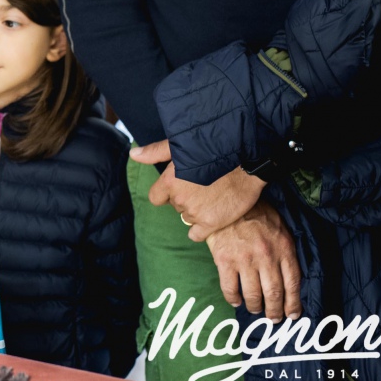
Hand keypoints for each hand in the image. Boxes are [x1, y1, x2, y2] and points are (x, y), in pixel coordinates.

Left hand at [132, 140, 264, 240]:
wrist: (247, 159)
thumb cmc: (213, 148)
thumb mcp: (179, 146)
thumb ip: (154, 152)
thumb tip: (133, 154)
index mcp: (169, 182)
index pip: (156, 197)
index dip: (167, 193)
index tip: (181, 186)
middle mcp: (179, 199)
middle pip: (175, 205)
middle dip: (185, 198)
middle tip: (202, 186)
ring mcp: (196, 212)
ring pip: (187, 217)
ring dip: (196, 210)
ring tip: (212, 195)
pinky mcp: (212, 223)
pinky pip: (196, 234)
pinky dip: (201, 229)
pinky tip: (212, 215)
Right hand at [205, 199, 301, 320]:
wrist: (227, 198)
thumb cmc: (255, 211)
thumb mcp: (280, 226)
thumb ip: (285, 249)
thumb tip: (288, 272)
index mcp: (283, 249)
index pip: (293, 283)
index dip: (293, 303)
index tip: (292, 314)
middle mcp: (266, 258)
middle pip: (274, 293)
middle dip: (275, 310)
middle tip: (273, 318)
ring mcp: (245, 260)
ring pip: (253, 294)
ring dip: (255, 307)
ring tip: (254, 310)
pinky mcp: (225, 260)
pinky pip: (230, 288)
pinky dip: (233, 298)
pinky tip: (236, 301)